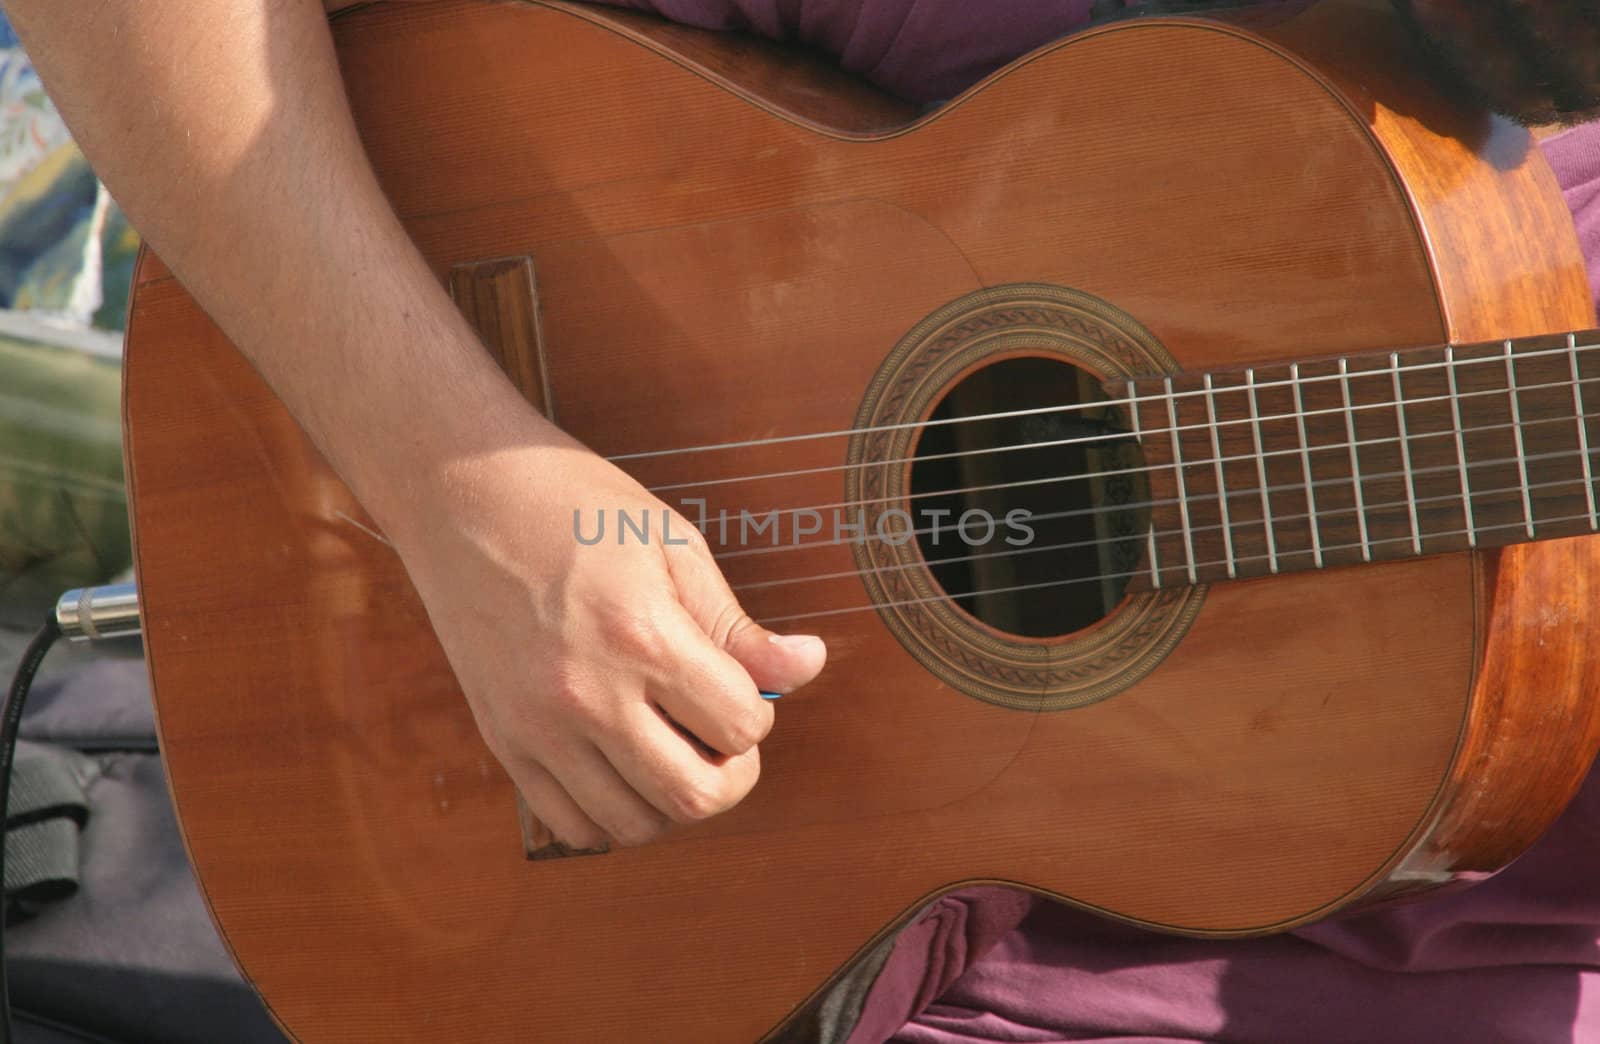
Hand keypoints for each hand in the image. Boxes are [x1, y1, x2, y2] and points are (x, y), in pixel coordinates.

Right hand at [391, 430, 827, 849]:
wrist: (462, 494)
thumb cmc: (574, 508)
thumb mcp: (672, 545)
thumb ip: (737, 624)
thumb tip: (808, 666)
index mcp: (642, 635)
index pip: (741, 726)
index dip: (759, 712)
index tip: (742, 686)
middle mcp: (588, 694)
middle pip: (694, 796)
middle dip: (732, 775)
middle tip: (722, 735)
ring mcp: (538, 726)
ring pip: (634, 825)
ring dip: (672, 799)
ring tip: (672, 746)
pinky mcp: (504, 742)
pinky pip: (571, 825)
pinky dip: (612, 814)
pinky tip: (623, 766)